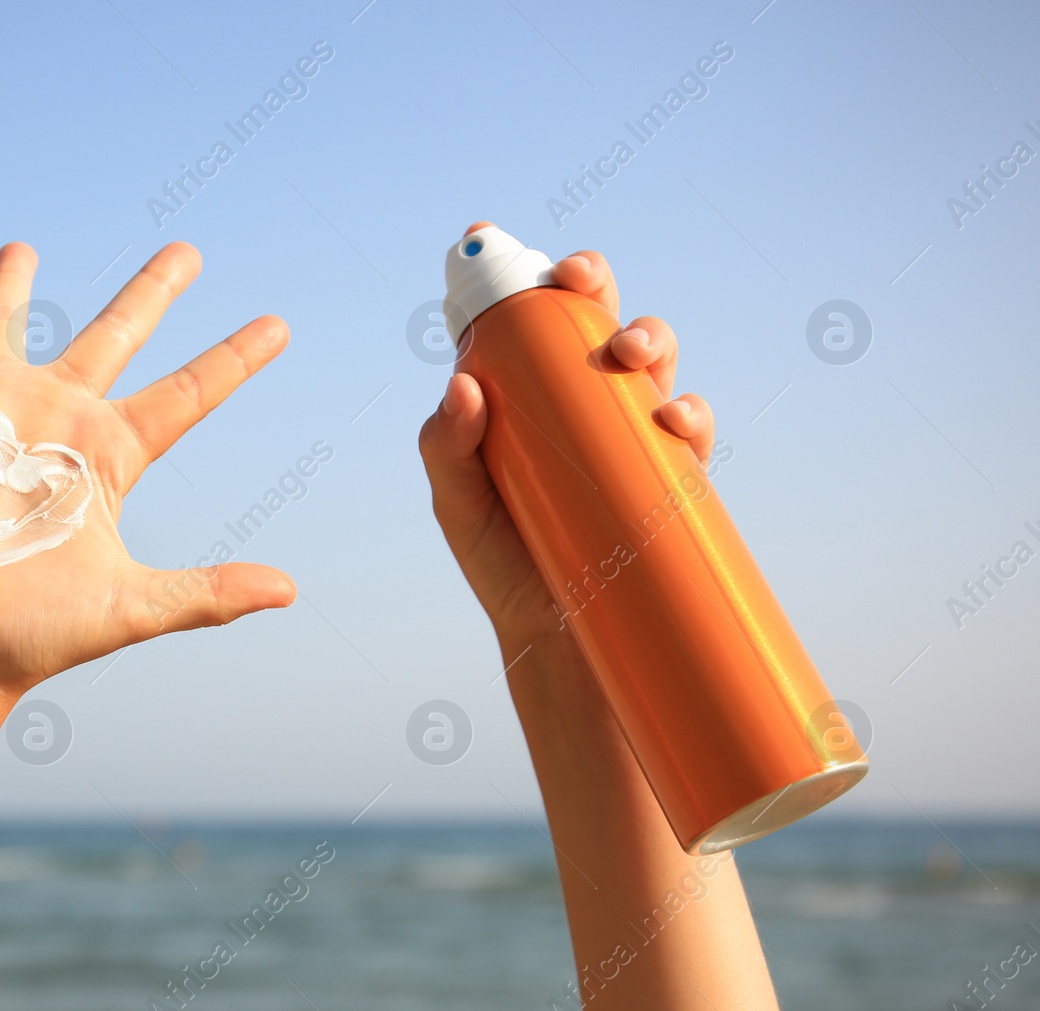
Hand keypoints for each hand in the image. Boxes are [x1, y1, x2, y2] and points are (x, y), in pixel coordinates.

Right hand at [0, 242, 295, 720]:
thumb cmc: (32, 636)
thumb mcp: (130, 607)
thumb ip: (207, 593)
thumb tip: (289, 591)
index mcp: (109, 457)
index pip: (186, 394)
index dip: (231, 360)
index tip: (279, 327)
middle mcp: (55, 423)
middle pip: (115, 338)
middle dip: (150, 293)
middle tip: (187, 251)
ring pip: (3, 329)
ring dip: (9, 288)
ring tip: (21, 247)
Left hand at [417, 226, 715, 644]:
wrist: (557, 639)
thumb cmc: (501, 560)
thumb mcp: (458, 505)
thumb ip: (445, 448)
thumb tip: (462, 384)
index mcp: (527, 393)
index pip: (524, 319)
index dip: (517, 275)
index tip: (493, 245)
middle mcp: (582, 398)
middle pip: (594, 314)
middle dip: (590, 281)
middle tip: (575, 281)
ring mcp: (629, 431)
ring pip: (651, 357)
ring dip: (647, 334)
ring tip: (626, 352)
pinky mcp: (670, 474)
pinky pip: (691, 429)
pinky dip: (688, 414)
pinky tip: (671, 420)